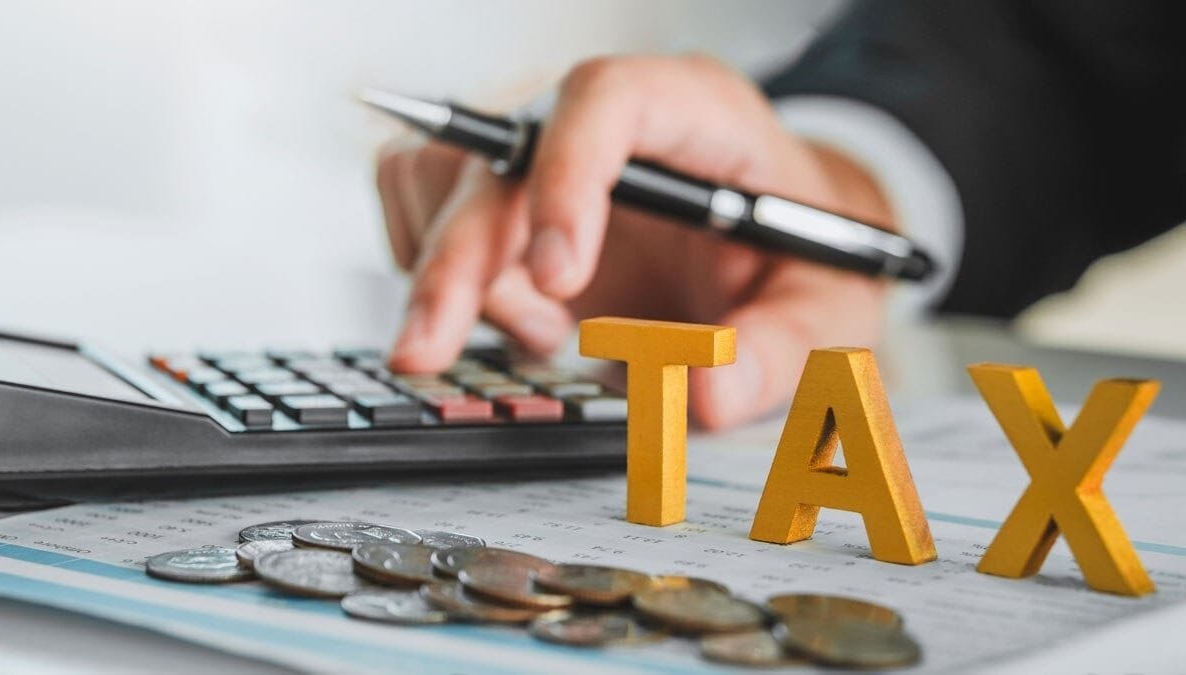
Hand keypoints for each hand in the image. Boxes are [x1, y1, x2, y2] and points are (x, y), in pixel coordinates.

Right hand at [377, 54, 892, 428]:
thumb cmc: (798, 257)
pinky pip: (420, 204)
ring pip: (439, 177)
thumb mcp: (824, 309)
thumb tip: (703, 395)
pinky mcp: (509, 192)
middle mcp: (606, 123)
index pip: (607, 98)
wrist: (776, 243)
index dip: (566, 173)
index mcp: (695, 115)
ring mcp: (546, 152)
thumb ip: (777, 350)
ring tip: (541, 331)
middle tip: (429, 351)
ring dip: (457, 271)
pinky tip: (518, 318)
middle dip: (457, 258)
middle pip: (497, 154)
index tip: (560, 278)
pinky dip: (440, 273)